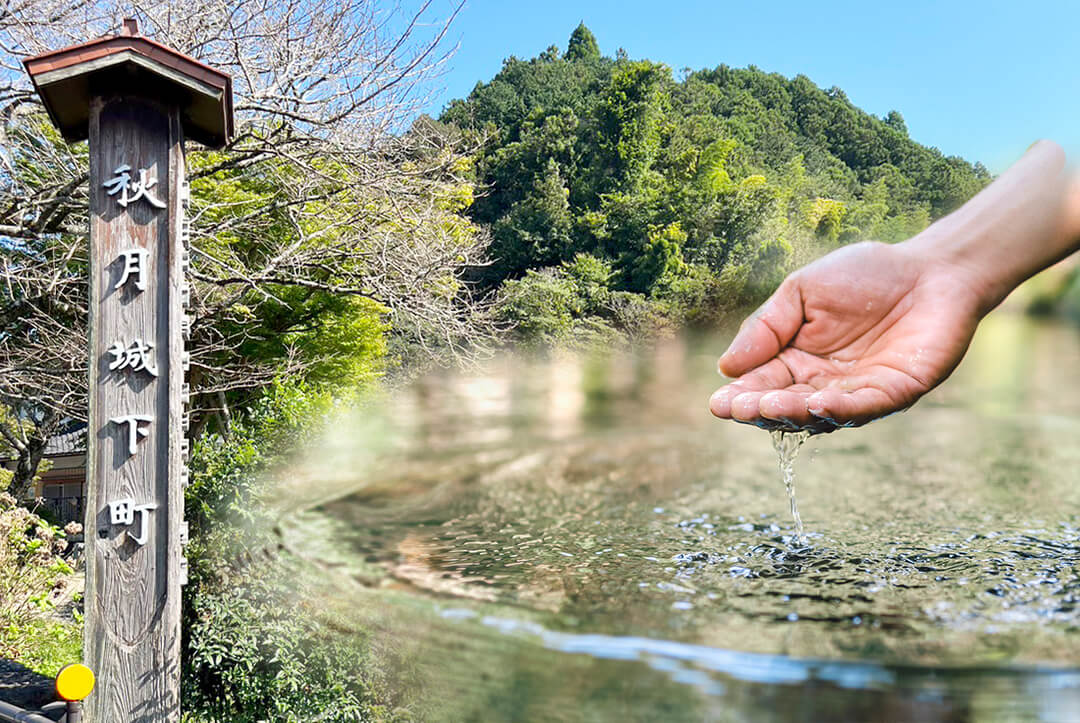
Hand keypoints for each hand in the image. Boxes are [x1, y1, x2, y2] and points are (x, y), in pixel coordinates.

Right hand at [709, 241, 984, 431]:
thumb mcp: (801, 292)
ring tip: (769, 406)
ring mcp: (858, 391)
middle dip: (760, 409)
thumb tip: (726, 368)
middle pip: (785, 405)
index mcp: (795, 360)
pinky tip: (817, 403)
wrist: (930, 268)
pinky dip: (839, 408)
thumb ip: (766, 327)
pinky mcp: (894, 392)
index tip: (718, 403)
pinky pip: (863, 406)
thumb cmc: (865, 275)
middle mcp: (822, 383)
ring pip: (819, 413)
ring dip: (793, 413)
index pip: (761, 383)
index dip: (740, 395)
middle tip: (737, 409)